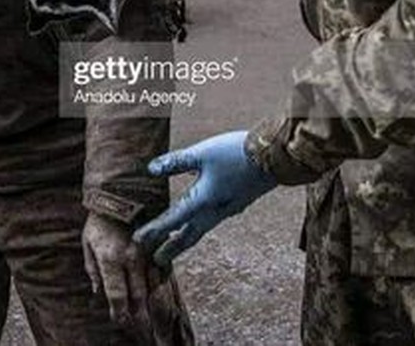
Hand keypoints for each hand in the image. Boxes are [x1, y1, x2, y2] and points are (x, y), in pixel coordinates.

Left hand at [82, 212, 162, 329]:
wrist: (122, 193)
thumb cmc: (100, 219)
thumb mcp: (87, 242)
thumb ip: (93, 269)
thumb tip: (98, 292)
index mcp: (110, 259)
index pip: (117, 296)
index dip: (119, 313)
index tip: (119, 320)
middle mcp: (131, 259)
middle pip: (138, 297)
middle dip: (137, 315)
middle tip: (137, 326)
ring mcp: (148, 254)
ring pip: (153, 288)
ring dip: (151, 303)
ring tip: (149, 313)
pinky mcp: (159, 247)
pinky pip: (163, 273)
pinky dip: (160, 285)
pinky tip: (157, 291)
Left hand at [133, 131, 277, 266]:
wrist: (276, 157)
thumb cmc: (236, 153)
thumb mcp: (201, 153)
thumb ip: (176, 162)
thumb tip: (151, 169)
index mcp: (203, 200)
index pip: (172, 220)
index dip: (154, 231)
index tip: (138, 242)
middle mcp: (215, 211)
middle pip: (188, 236)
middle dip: (170, 248)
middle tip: (156, 261)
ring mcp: (227, 210)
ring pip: (201, 231)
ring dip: (184, 241)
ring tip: (173, 248)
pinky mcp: (236, 204)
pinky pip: (211, 223)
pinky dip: (198, 229)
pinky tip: (198, 224)